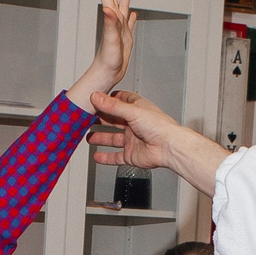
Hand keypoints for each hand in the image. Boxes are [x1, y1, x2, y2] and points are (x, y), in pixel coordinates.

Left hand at [68, 0, 136, 102]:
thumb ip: (109, 24)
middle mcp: (115, 22)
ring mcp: (120, 30)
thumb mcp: (110, 41)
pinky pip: (129, 24)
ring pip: (122, 7)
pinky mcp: (125, 39)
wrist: (107, 75)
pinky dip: (131, 17)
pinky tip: (132, 14)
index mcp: (111, 19)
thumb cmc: (107, 61)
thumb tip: (107, 8)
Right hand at [88, 90, 229, 191]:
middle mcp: (134, 124)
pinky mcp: (131, 155)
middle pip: (113, 120)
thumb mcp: (132, 111)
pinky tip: (97, 156)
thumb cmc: (159, 127)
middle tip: (87, 118)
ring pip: (112, 139)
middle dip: (100, 119)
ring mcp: (132, 140)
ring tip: (88, 137)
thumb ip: (112, 106)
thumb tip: (96, 97)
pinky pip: (115, 156)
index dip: (108, 100)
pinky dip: (106, 157)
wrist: (169, 147)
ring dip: (100, 138)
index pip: (120, 101)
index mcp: (137, 110)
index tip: (95, 99)